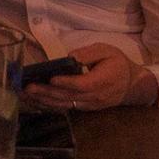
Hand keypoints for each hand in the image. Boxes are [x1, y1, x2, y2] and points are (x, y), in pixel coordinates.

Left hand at [23, 44, 153, 112]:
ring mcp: (89, 105)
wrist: (131, 84)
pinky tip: (35, 100)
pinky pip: (66, 107)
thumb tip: (70, 57)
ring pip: (65, 105)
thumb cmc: (117, 63)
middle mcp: (95, 97)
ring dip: (44, 101)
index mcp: (103, 81)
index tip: (51, 78)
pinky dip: (50, 105)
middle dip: (47, 92)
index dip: (67, 83)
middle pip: (69, 97)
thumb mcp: (107, 50)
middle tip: (28, 87)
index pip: (83, 84)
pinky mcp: (84, 108)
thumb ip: (89, 53)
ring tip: (27, 94)